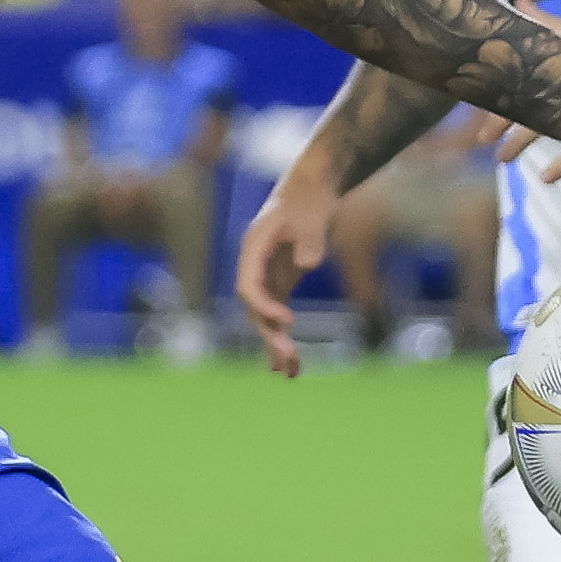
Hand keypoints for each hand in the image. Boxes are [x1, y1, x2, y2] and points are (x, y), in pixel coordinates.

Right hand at [229, 165, 338, 378]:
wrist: (312, 187)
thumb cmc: (310, 198)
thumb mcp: (313, 215)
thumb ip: (309, 239)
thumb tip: (307, 264)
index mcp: (254, 248)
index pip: (248, 285)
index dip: (263, 306)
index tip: (286, 321)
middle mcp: (254, 266)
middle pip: (254, 309)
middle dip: (270, 336)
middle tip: (289, 360)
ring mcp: (266, 276)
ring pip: (263, 318)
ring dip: (275, 345)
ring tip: (291, 373)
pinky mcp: (280, 283)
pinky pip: (276, 317)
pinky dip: (283, 338)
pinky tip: (291, 366)